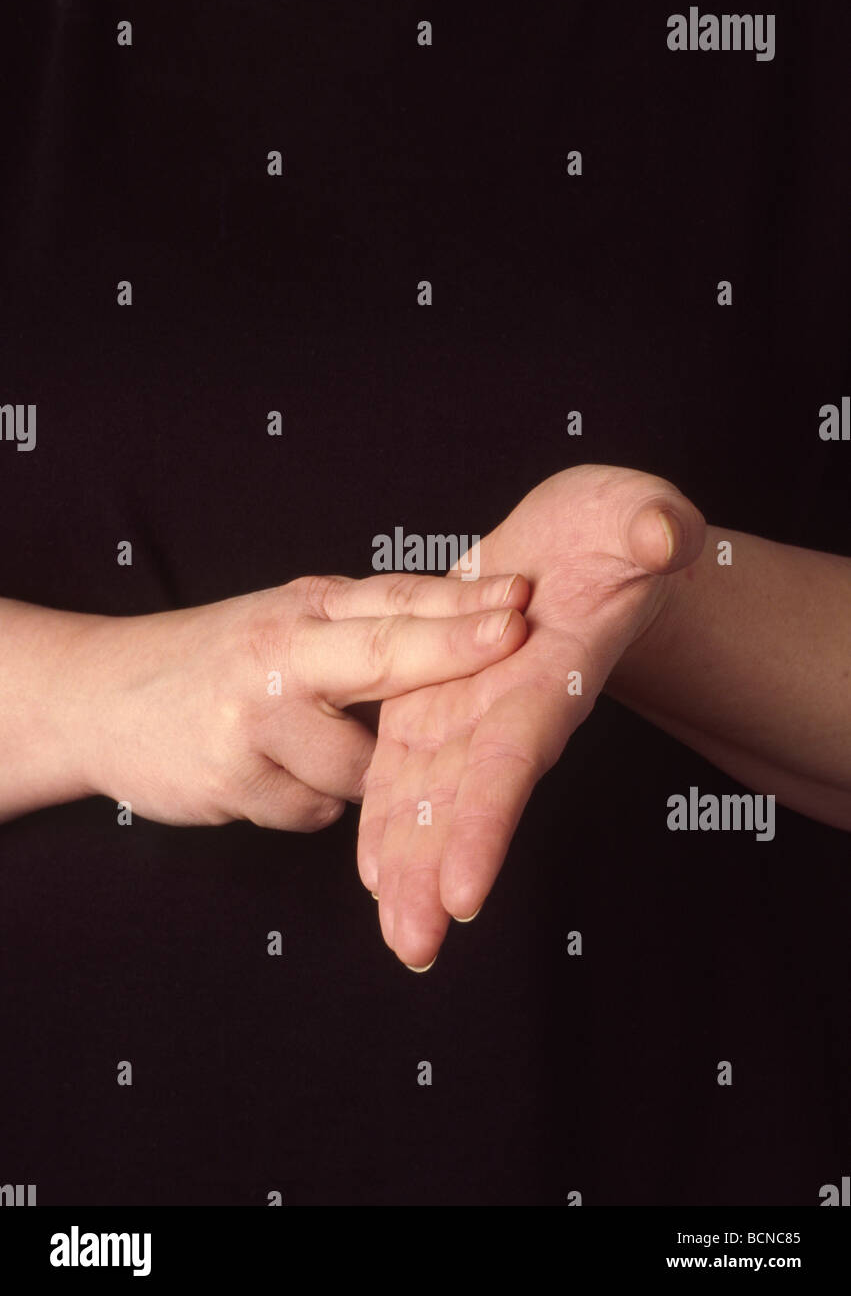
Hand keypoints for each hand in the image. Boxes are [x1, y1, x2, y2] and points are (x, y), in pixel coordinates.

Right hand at [75, 571, 529, 828]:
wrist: (100, 697)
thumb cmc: (215, 660)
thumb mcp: (284, 622)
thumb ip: (360, 628)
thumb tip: (467, 628)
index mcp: (303, 609)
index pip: (396, 601)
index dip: (463, 602)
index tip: (524, 596)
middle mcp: (280, 652)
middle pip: (385, 652)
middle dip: (453, 648)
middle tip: (516, 634)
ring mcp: (255, 716)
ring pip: (361, 765)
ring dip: (355, 772)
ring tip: (298, 744)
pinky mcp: (233, 776)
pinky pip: (313, 809)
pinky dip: (306, 800)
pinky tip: (264, 773)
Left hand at [358, 465, 705, 968]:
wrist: (582, 549)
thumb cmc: (618, 532)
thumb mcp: (639, 513)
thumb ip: (652, 528)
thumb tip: (665, 537)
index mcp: (552, 675)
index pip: (513, 757)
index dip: (487, 821)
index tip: (462, 893)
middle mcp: (509, 710)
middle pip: (467, 800)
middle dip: (437, 873)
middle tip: (413, 946)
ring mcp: (470, 711)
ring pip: (430, 796)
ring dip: (409, 866)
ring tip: (395, 935)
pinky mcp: (434, 698)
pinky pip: (405, 767)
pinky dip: (388, 818)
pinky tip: (373, 875)